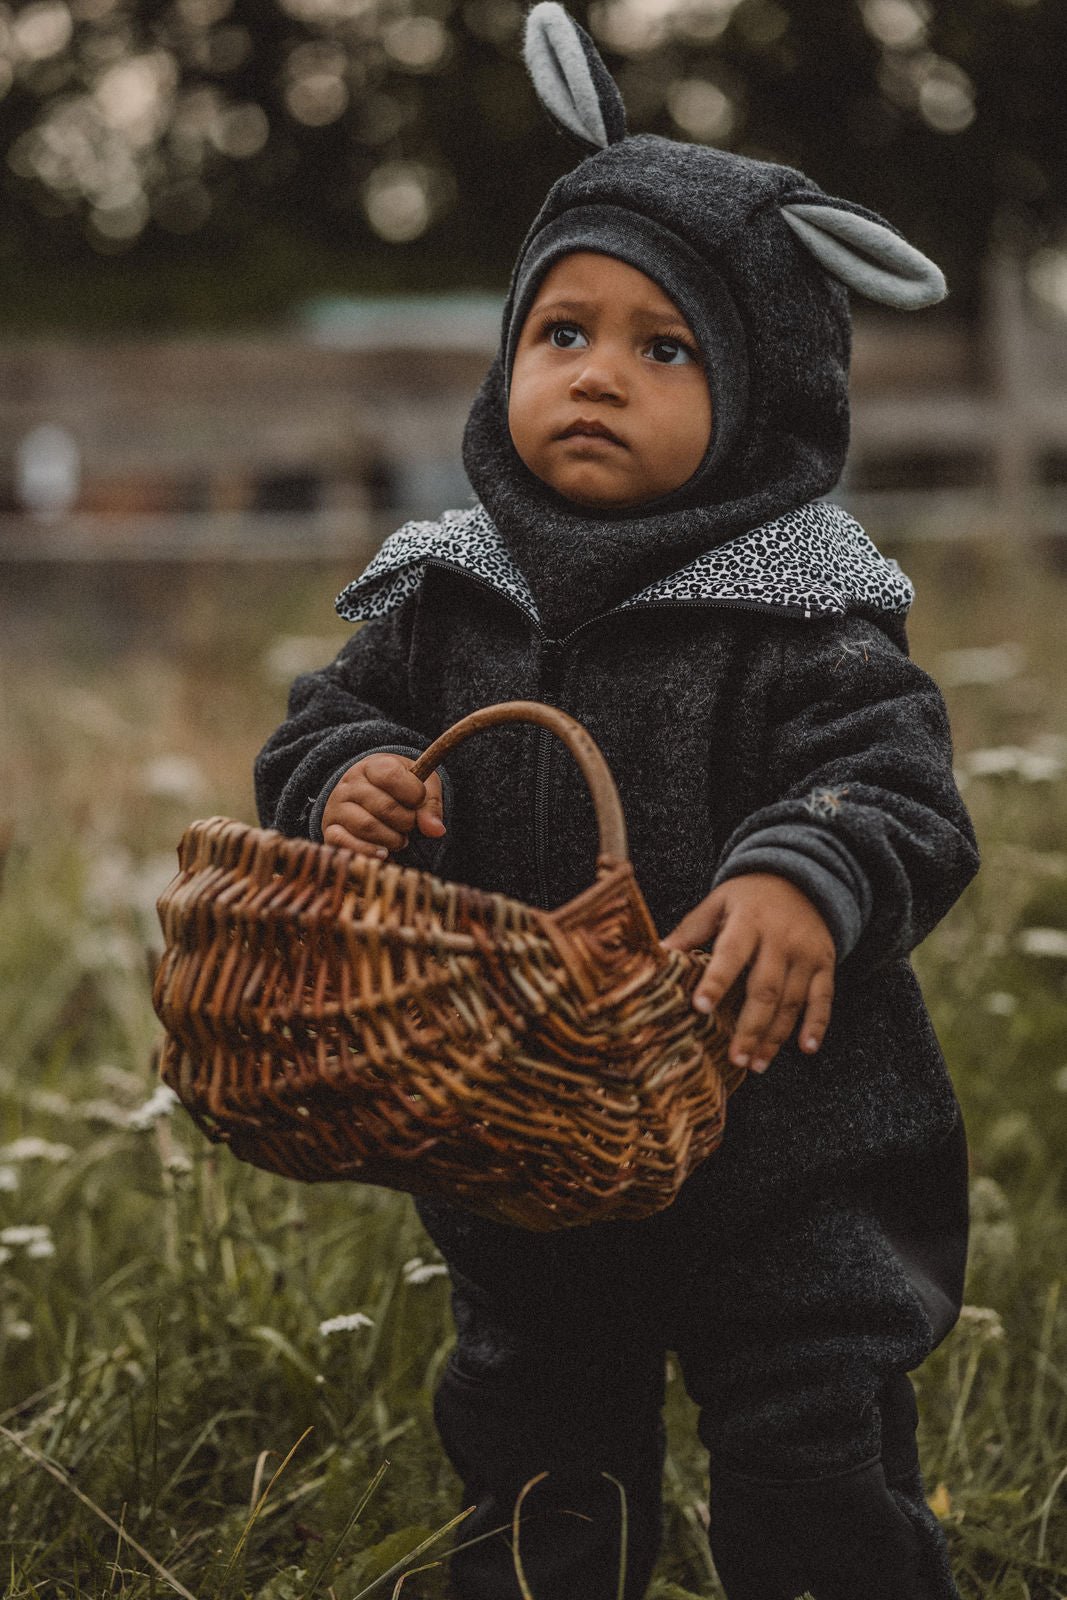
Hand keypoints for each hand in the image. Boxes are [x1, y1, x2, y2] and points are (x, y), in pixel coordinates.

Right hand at [321, 752, 445, 856]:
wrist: (364, 801)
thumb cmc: (398, 793)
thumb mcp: (419, 789)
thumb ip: (431, 805)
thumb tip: (435, 830)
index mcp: (372, 766)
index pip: (391, 776)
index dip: (414, 793)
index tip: (419, 800)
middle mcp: (350, 784)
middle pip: (384, 806)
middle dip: (406, 822)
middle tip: (410, 825)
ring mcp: (337, 807)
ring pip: (367, 826)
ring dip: (392, 839)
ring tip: (399, 839)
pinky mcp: (329, 830)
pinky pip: (344, 843)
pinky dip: (369, 852)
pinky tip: (383, 853)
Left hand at [662, 874, 835, 1074]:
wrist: (801, 878)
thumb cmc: (749, 897)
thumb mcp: (718, 903)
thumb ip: (691, 931)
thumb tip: (658, 955)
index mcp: (748, 922)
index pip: (730, 955)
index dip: (716, 982)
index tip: (700, 1007)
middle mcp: (780, 939)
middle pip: (765, 988)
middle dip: (750, 1027)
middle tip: (735, 1058)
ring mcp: (806, 954)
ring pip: (792, 1001)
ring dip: (775, 1036)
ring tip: (756, 1064)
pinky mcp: (824, 964)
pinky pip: (823, 998)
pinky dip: (816, 1024)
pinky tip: (805, 1048)